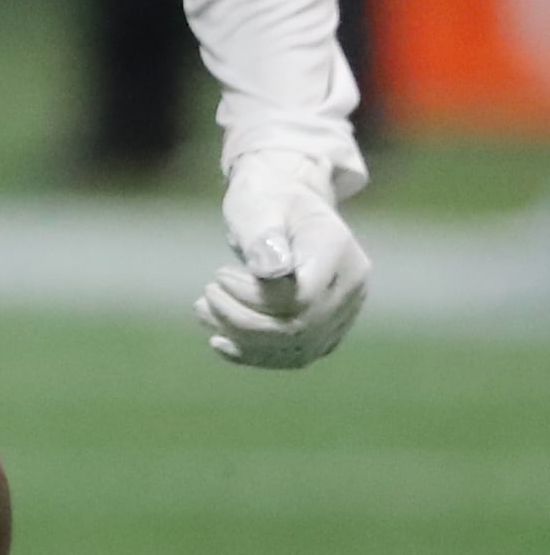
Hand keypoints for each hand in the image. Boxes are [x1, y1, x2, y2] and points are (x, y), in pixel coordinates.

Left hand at [197, 153, 369, 368]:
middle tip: (206, 295)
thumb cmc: (265, 200)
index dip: (254, 298)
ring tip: (204, 310)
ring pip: (296, 348)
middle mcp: (350, 287)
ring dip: (242, 338)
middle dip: (242, 320)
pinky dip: (253, 353)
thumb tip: (271, 271)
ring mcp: (342, 312)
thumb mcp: (258, 207)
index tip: (218, 274)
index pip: (302, 298)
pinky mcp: (326, 329)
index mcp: (339, 252)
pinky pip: (294, 355)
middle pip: (300, 328)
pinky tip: (219, 341)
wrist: (282, 206)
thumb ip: (263, 237)